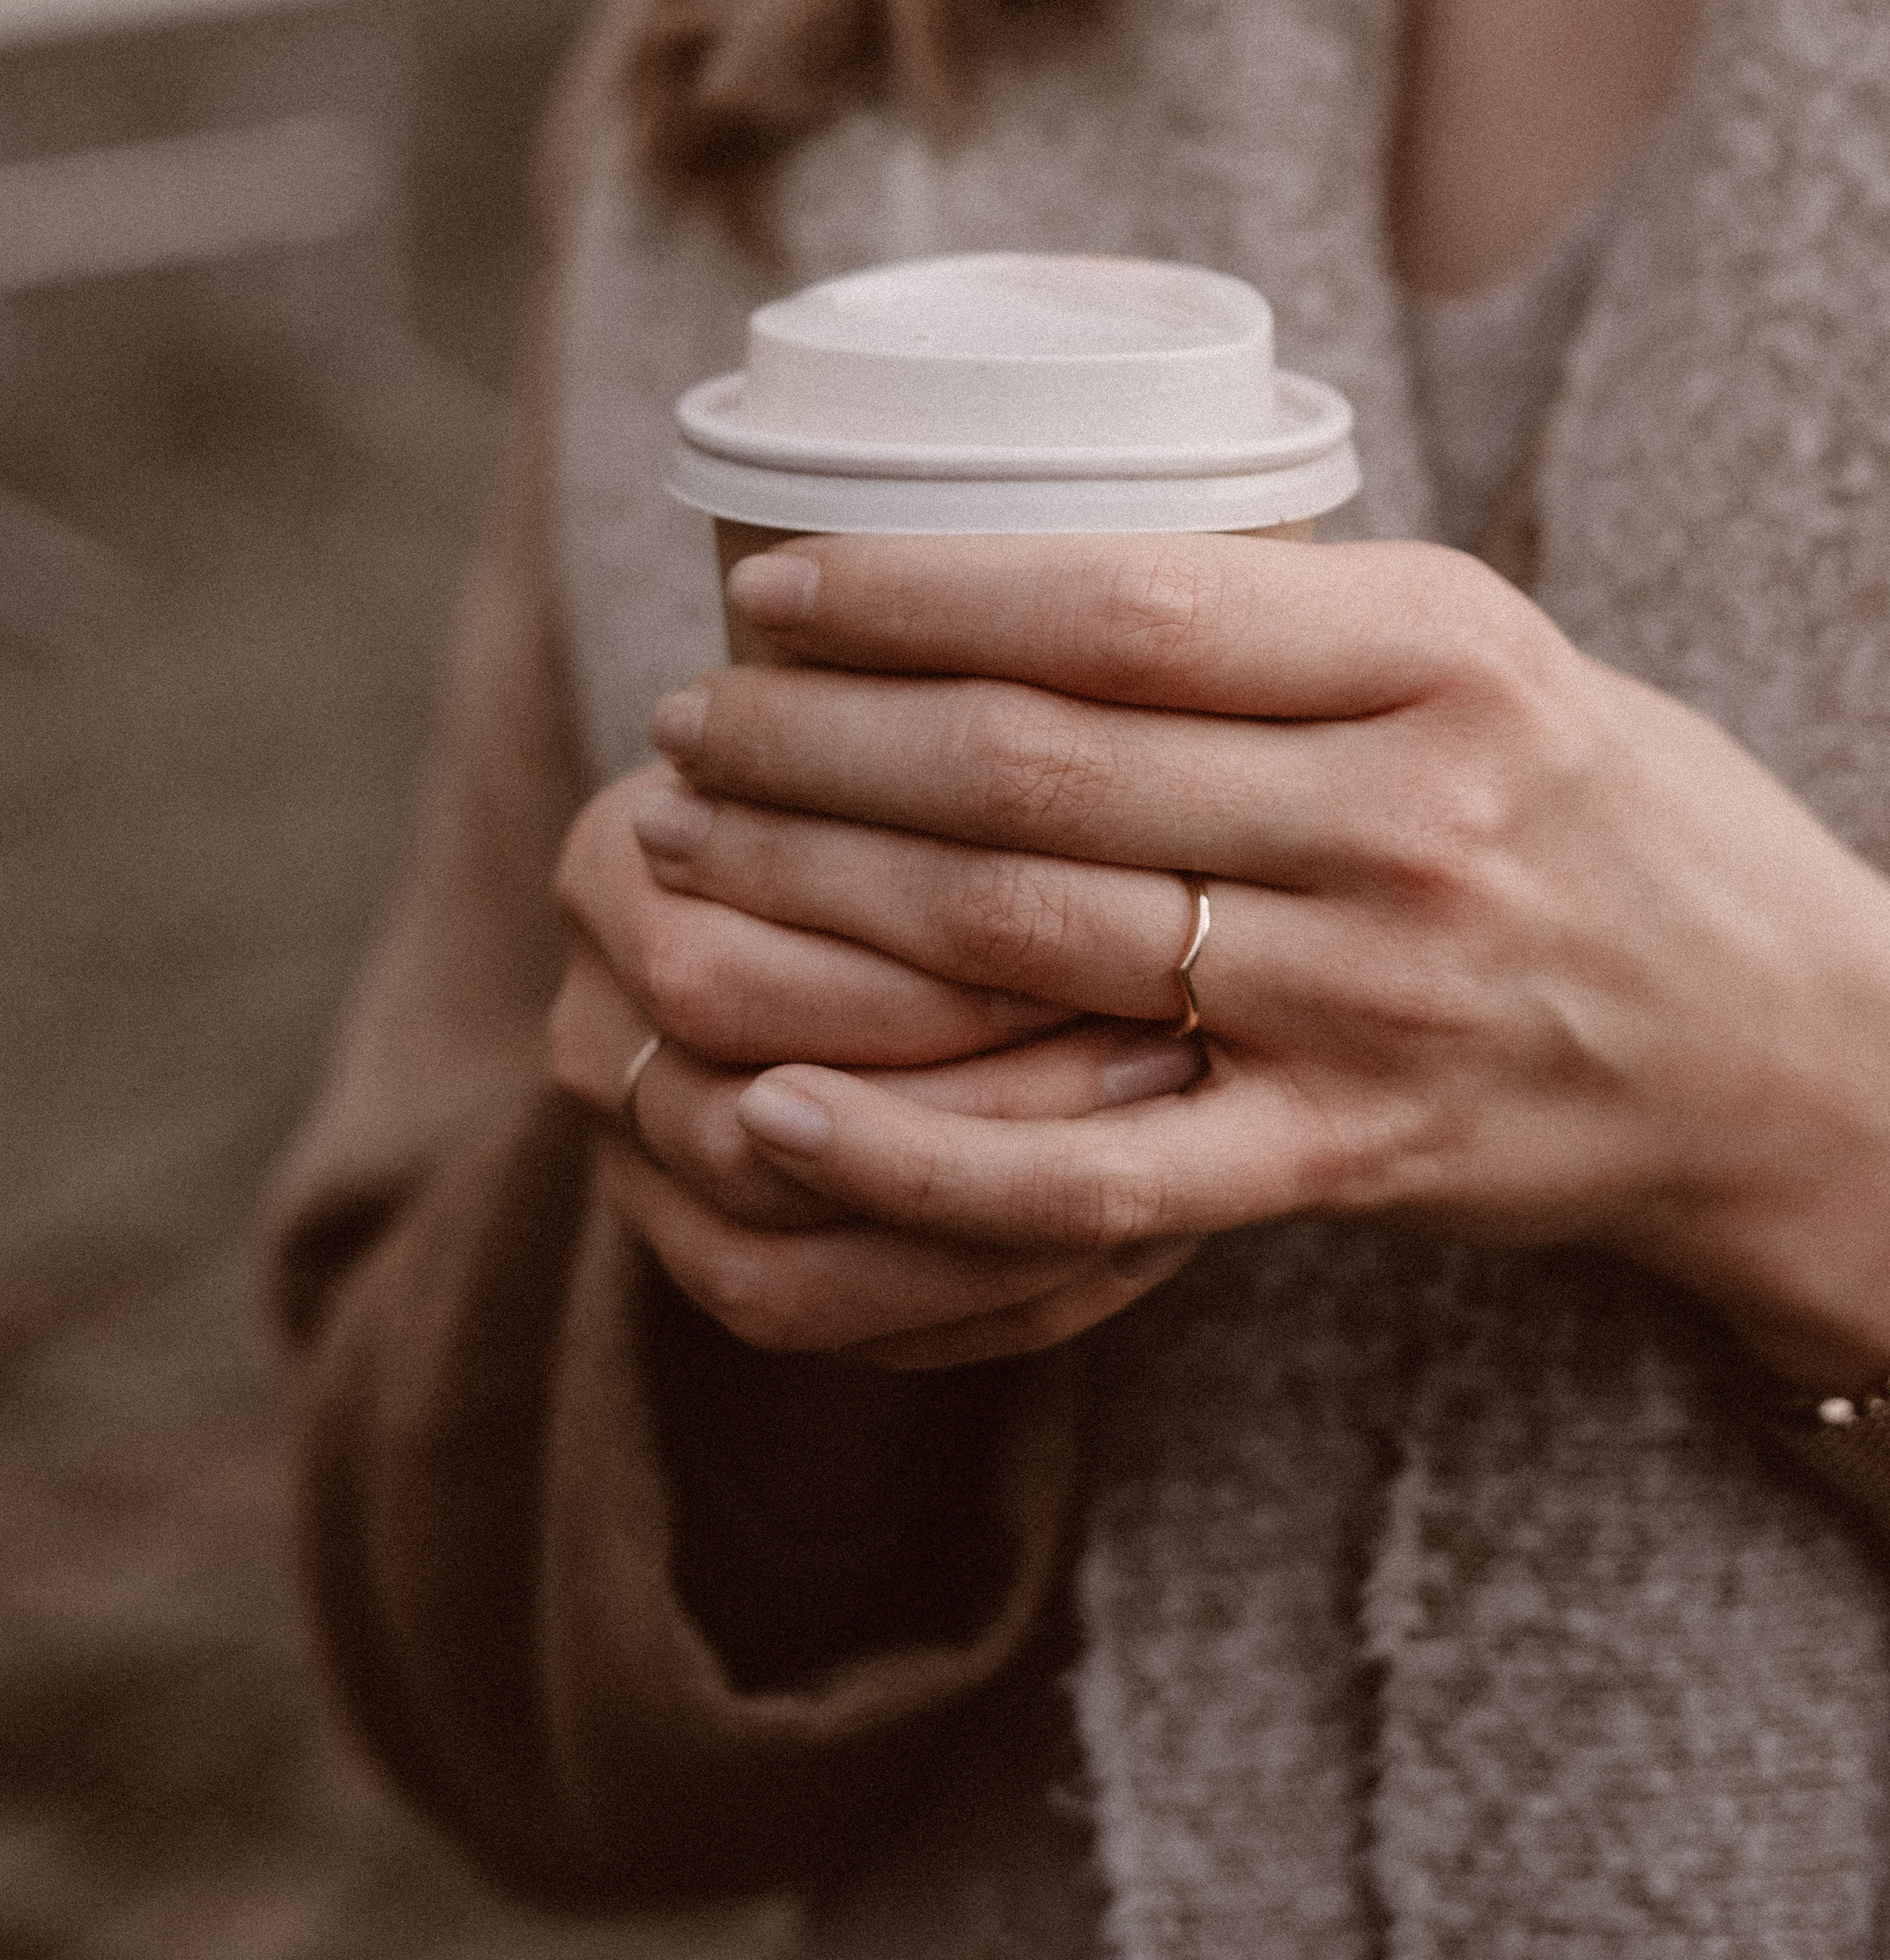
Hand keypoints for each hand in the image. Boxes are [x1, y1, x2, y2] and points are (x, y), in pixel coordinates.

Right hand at [546, 766, 1202, 1365]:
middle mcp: (595, 1026)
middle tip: (1164, 1059)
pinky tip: (1137, 1244)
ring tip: (1162, 1155)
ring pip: (783, 1263)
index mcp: (617, 863)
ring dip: (989, 1223)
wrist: (888, 870)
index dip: (931, 967)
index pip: (732, 968)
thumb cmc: (946, 749)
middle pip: (751, 1122)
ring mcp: (638, 1169)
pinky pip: (844, 1328)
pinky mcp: (720, 1269)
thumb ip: (960, 702)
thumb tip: (1036, 718)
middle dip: (976, 1104)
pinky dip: (994, 1300)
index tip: (1113, 939)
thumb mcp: (929, 690)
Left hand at [646, 531, 1889, 1388]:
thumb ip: (1301, 614)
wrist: (1796, 1055)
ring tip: (689, 855)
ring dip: (822, 898)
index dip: (916, 592)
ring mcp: (1377, 1002)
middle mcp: (1410, 819)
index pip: (1123, 602)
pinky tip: (782, 1105)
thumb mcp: (1501, 652)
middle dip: (821, 743)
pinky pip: (1095, 1172)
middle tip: (689, 723)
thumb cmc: (1619, 813)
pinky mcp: (1351, 1160)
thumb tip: (1030, 552)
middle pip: (1040, 766)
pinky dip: (921, 1150)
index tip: (774, 588)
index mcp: (1446, 652)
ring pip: (1033, 942)